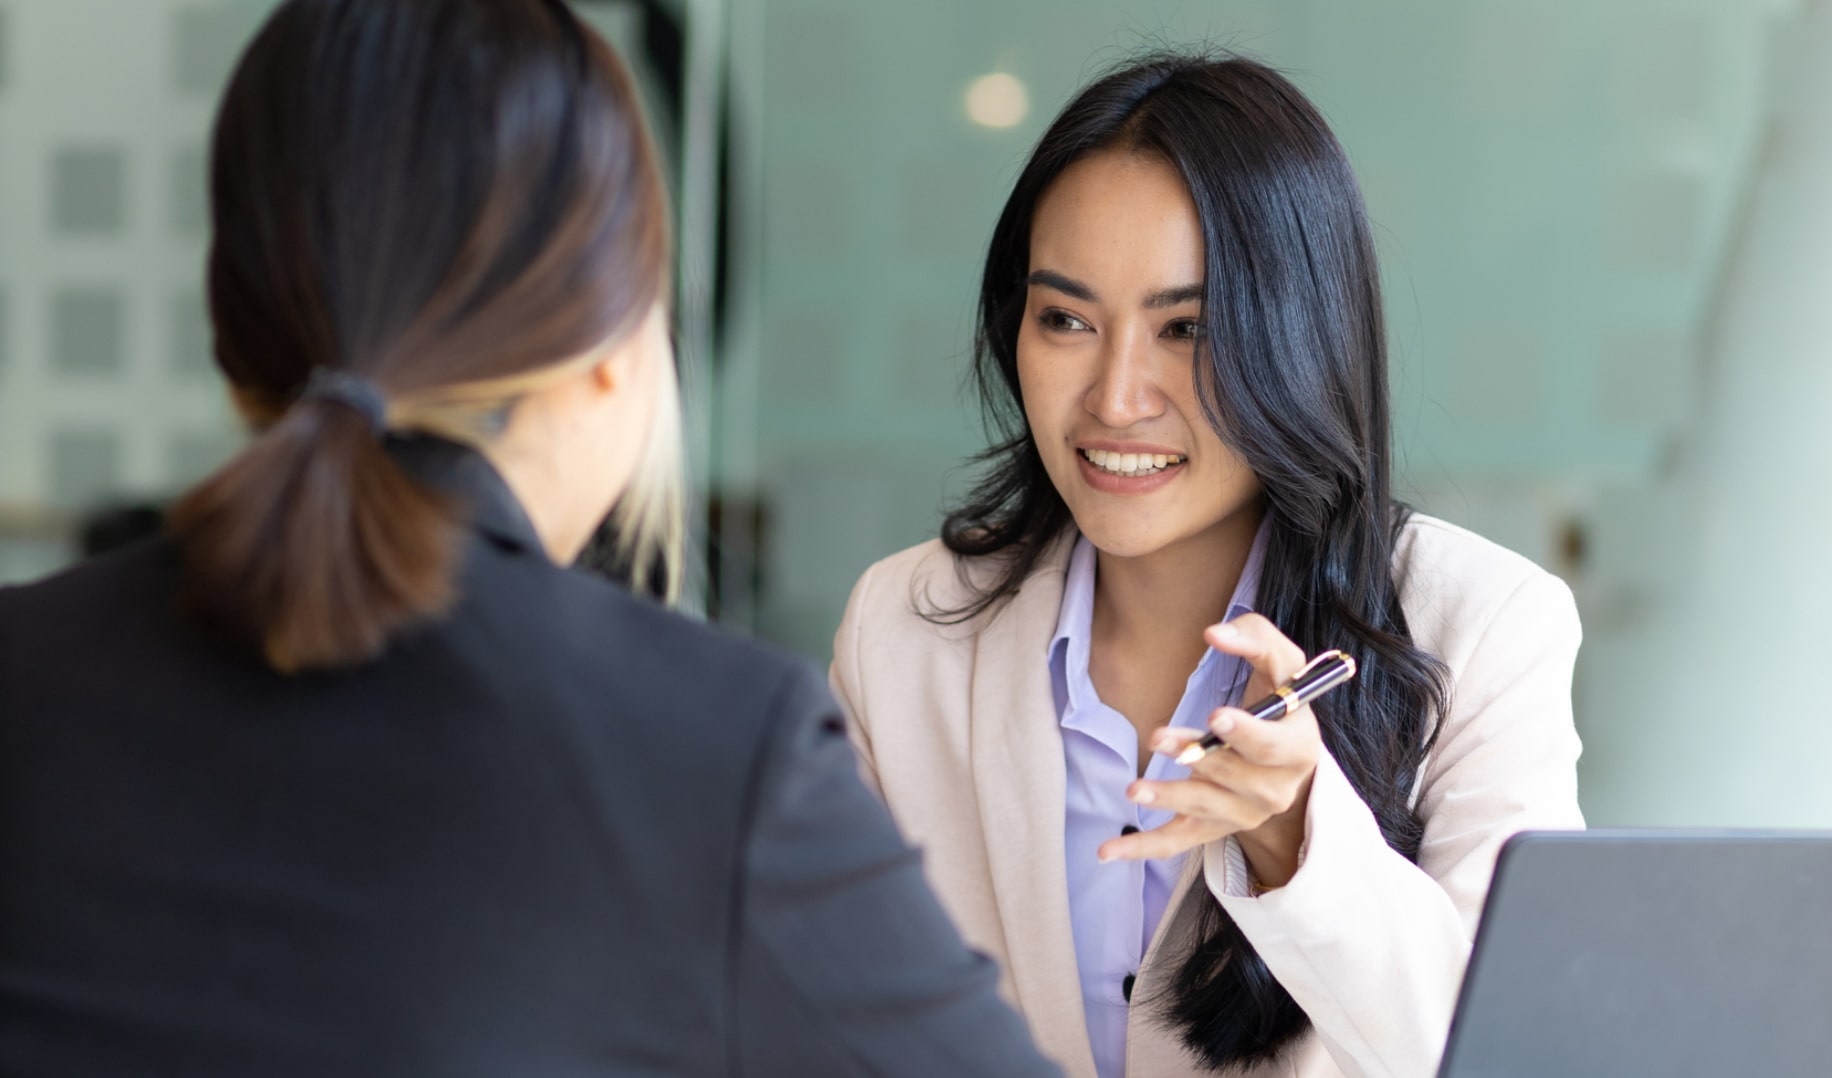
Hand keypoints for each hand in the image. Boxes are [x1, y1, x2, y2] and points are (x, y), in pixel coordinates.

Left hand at [1096, 614, 1322, 887]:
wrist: (1284, 754)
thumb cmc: (1278, 698)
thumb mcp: (1281, 661)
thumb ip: (1254, 638)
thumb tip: (1215, 633)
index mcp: (1298, 747)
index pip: (1274, 744)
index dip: (1247, 733)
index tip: (1216, 718)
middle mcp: (1276, 788)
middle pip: (1235, 777)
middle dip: (1197, 758)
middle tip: (1160, 739)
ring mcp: (1243, 812)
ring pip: (1204, 807)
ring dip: (1168, 797)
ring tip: (1134, 789)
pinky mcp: (1213, 827)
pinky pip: (1178, 842)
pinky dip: (1142, 848)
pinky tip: (1108, 850)